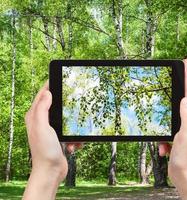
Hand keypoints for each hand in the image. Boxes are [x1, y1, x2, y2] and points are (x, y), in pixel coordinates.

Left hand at [23, 81, 67, 199]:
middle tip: (76, 105)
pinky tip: (73, 146)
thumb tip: (47, 93)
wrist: (51, 171)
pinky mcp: (61, 138)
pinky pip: (72, 133)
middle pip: (57, 106)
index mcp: (35, 116)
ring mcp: (52, 130)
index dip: (50, 85)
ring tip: (73, 137)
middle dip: (68, 108)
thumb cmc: (44, 151)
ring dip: (74, 128)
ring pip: (68, 120)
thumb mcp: (42, 127)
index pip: (42, 95)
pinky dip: (75, 139)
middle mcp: (42, 122)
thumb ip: (42, 109)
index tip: (60, 78)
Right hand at [159, 59, 186, 199]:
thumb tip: (185, 99)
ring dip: (165, 125)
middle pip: (184, 101)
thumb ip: (186, 116)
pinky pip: (167, 131)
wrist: (184, 176)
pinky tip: (164, 149)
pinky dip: (163, 140)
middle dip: (177, 92)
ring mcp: (185, 128)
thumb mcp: (186, 135)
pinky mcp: (178, 136)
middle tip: (173, 78)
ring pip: (172, 116)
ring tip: (165, 141)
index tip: (185, 62)